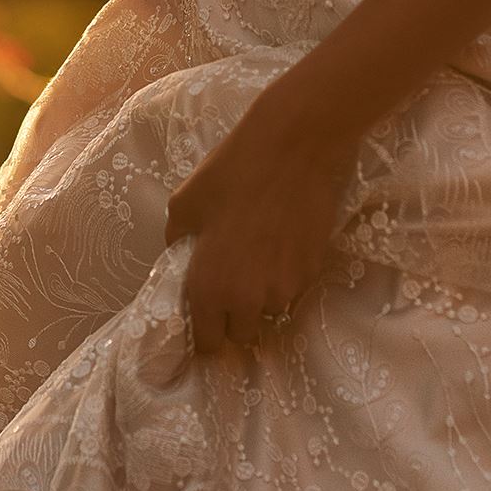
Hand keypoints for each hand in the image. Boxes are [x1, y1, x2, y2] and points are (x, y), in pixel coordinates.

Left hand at [162, 77, 358, 358]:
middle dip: (235, 316)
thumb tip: (181, 254)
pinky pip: (293, 288)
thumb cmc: (232, 170)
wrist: (296, 146)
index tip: (205, 315)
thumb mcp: (186, 201)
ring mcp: (286, 287)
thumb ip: (177, 239)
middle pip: (242, 333)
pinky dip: (285, 276)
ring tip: (257, 255)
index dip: (205, 333)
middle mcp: (250, 299)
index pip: (208, 344)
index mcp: (210, 288)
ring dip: (262, 296)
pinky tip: (280, 242)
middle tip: (230, 280)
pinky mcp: (313, 271)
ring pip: (271, 310)